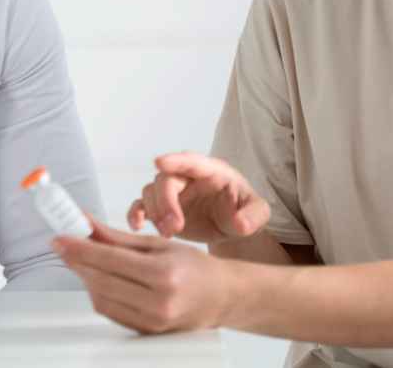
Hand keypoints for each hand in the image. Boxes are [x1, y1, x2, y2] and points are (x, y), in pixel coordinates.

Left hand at [53, 217, 236, 333]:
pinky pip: (110, 313)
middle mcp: (158, 301)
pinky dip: (98, 294)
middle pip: (101, 281)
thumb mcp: (158, 243)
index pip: (110, 259)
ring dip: (85, 278)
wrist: (221, 298)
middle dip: (77, 262)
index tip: (60, 238)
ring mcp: (152, 322)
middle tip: (63, 246)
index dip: (80, 248)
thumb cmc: (194, 267)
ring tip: (81, 260)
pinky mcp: (146, 333)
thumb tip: (86, 224)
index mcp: (163, 273)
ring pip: (101, 300)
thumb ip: (118, 237)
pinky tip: (97, 279)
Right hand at [127, 152, 269, 242]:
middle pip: (166, 180)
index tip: (159, 162)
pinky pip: (140, 206)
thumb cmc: (243, 210)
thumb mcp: (258, 212)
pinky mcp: (160, 209)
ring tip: (168, 233)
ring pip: (150, 191)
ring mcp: (171, 193)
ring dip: (154, 211)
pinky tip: (136, 226)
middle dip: (166, 201)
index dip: (175, 160)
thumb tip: (240, 223)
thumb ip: (253, 215)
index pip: (191, 161)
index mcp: (210, 171)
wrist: (231, 225)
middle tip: (174, 226)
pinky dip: (134, 213)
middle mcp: (186, 177)